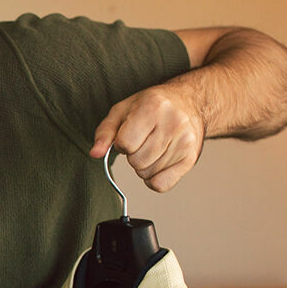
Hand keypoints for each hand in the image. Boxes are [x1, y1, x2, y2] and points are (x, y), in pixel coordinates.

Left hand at [90, 81, 204, 191]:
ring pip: (147, 174)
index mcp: (153, 107)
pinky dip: (155, 179)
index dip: (122, 144)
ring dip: (144, 166)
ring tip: (154, 147)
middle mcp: (173, 123)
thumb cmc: (151, 107)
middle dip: (133, 155)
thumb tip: (95, 153)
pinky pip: (161, 185)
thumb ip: (105, 133)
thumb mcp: (122, 111)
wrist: (188, 102)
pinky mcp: (191, 158)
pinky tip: (159, 161)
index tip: (130, 134)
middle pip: (137, 162)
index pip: (125, 144)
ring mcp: (185, 142)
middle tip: (144, 141)